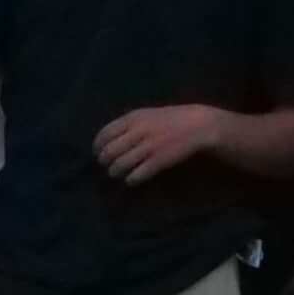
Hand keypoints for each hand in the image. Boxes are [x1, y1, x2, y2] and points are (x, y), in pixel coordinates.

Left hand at [90, 103, 218, 184]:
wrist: (196, 125)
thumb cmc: (167, 120)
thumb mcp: (145, 115)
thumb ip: (126, 125)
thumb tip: (105, 139)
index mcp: (132, 118)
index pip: (104, 134)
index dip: (97, 146)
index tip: (97, 153)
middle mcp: (138, 132)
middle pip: (110, 151)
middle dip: (104, 161)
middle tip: (106, 165)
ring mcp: (148, 147)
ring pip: (120, 164)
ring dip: (115, 171)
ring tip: (116, 173)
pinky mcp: (159, 161)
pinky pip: (137, 174)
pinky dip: (130, 179)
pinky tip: (131, 179)